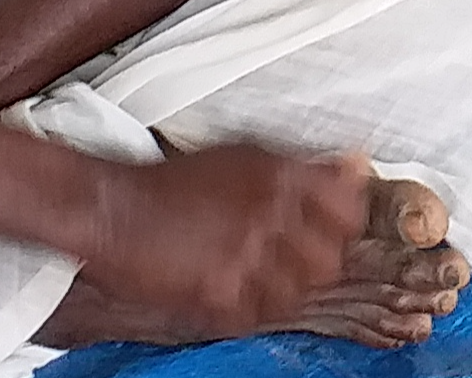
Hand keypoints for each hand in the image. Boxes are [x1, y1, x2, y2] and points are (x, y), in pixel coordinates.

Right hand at [71, 139, 374, 338]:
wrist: (113, 210)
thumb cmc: (174, 184)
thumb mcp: (244, 157)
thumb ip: (304, 166)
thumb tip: (358, 164)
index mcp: (276, 174)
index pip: (347, 209)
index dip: (344, 226)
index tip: (332, 232)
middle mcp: (267, 211)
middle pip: (329, 259)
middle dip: (315, 265)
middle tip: (287, 260)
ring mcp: (244, 254)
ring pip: (297, 293)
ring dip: (280, 290)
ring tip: (253, 277)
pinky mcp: (218, 292)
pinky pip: (256, 315)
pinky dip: (246, 308)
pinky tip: (227, 289)